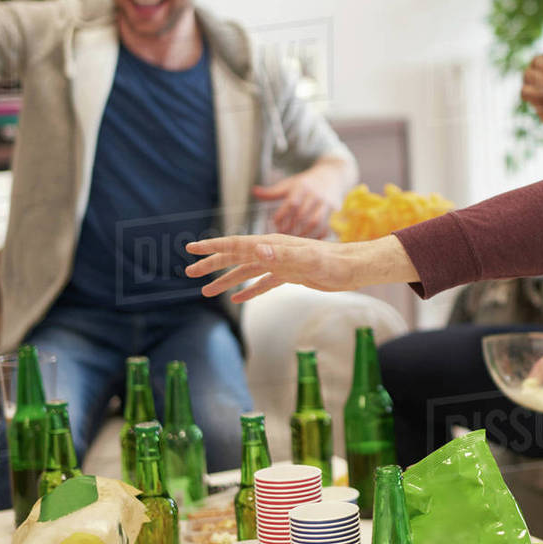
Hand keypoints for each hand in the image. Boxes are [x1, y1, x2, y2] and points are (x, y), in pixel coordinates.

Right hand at [185, 233, 351, 302]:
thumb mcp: (307, 260)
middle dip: (212, 264)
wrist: (353, 268)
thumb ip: (282, 254)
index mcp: (272, 244)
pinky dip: (248, 289)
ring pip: (246, 271)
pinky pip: (263, 282)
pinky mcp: (290, 275)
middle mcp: (273, 251)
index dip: (213, 247)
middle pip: (236, 256)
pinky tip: (237, 298)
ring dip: (226, 279)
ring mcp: (281, 263)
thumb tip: (256, 249)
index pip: (236, 244)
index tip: (191, 250)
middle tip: (189, 272)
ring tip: (205, 291)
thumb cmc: (334, 263)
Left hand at [251, 162, 345, 237]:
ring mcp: (326, 203)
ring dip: (304, 234)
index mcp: (302, 187)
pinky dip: (318, 236)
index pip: (291, 203)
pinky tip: (310, 242)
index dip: (282, 215)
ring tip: (294, 241)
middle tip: (282, 236)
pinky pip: (327, 226)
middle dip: (291, 227)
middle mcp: (315, 195)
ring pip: (315, 221)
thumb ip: (273, 192)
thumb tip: (254, 191)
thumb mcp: (290, 184)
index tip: (275, 224)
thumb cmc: (306, 183)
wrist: (332, 175)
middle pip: (302, 214)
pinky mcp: (335, 211)